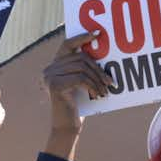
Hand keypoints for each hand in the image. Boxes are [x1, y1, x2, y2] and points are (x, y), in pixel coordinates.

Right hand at [40, 35, 109, 157]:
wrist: (67, 126)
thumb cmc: (78, 104)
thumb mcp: (81, 83)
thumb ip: (85, 68)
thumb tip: (102, 53)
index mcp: (55, 65)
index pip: (67, 44)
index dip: (81, 37)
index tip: (97, 34)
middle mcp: (49, 69)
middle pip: (80, 58)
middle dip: (98, 68)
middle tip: (110, 81)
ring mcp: (50, 77)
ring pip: (82, 68)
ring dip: (98, 79)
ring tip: (106, 90)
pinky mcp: (55, 85)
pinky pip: (80, 79)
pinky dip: (93, 86)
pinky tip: (98, 95)